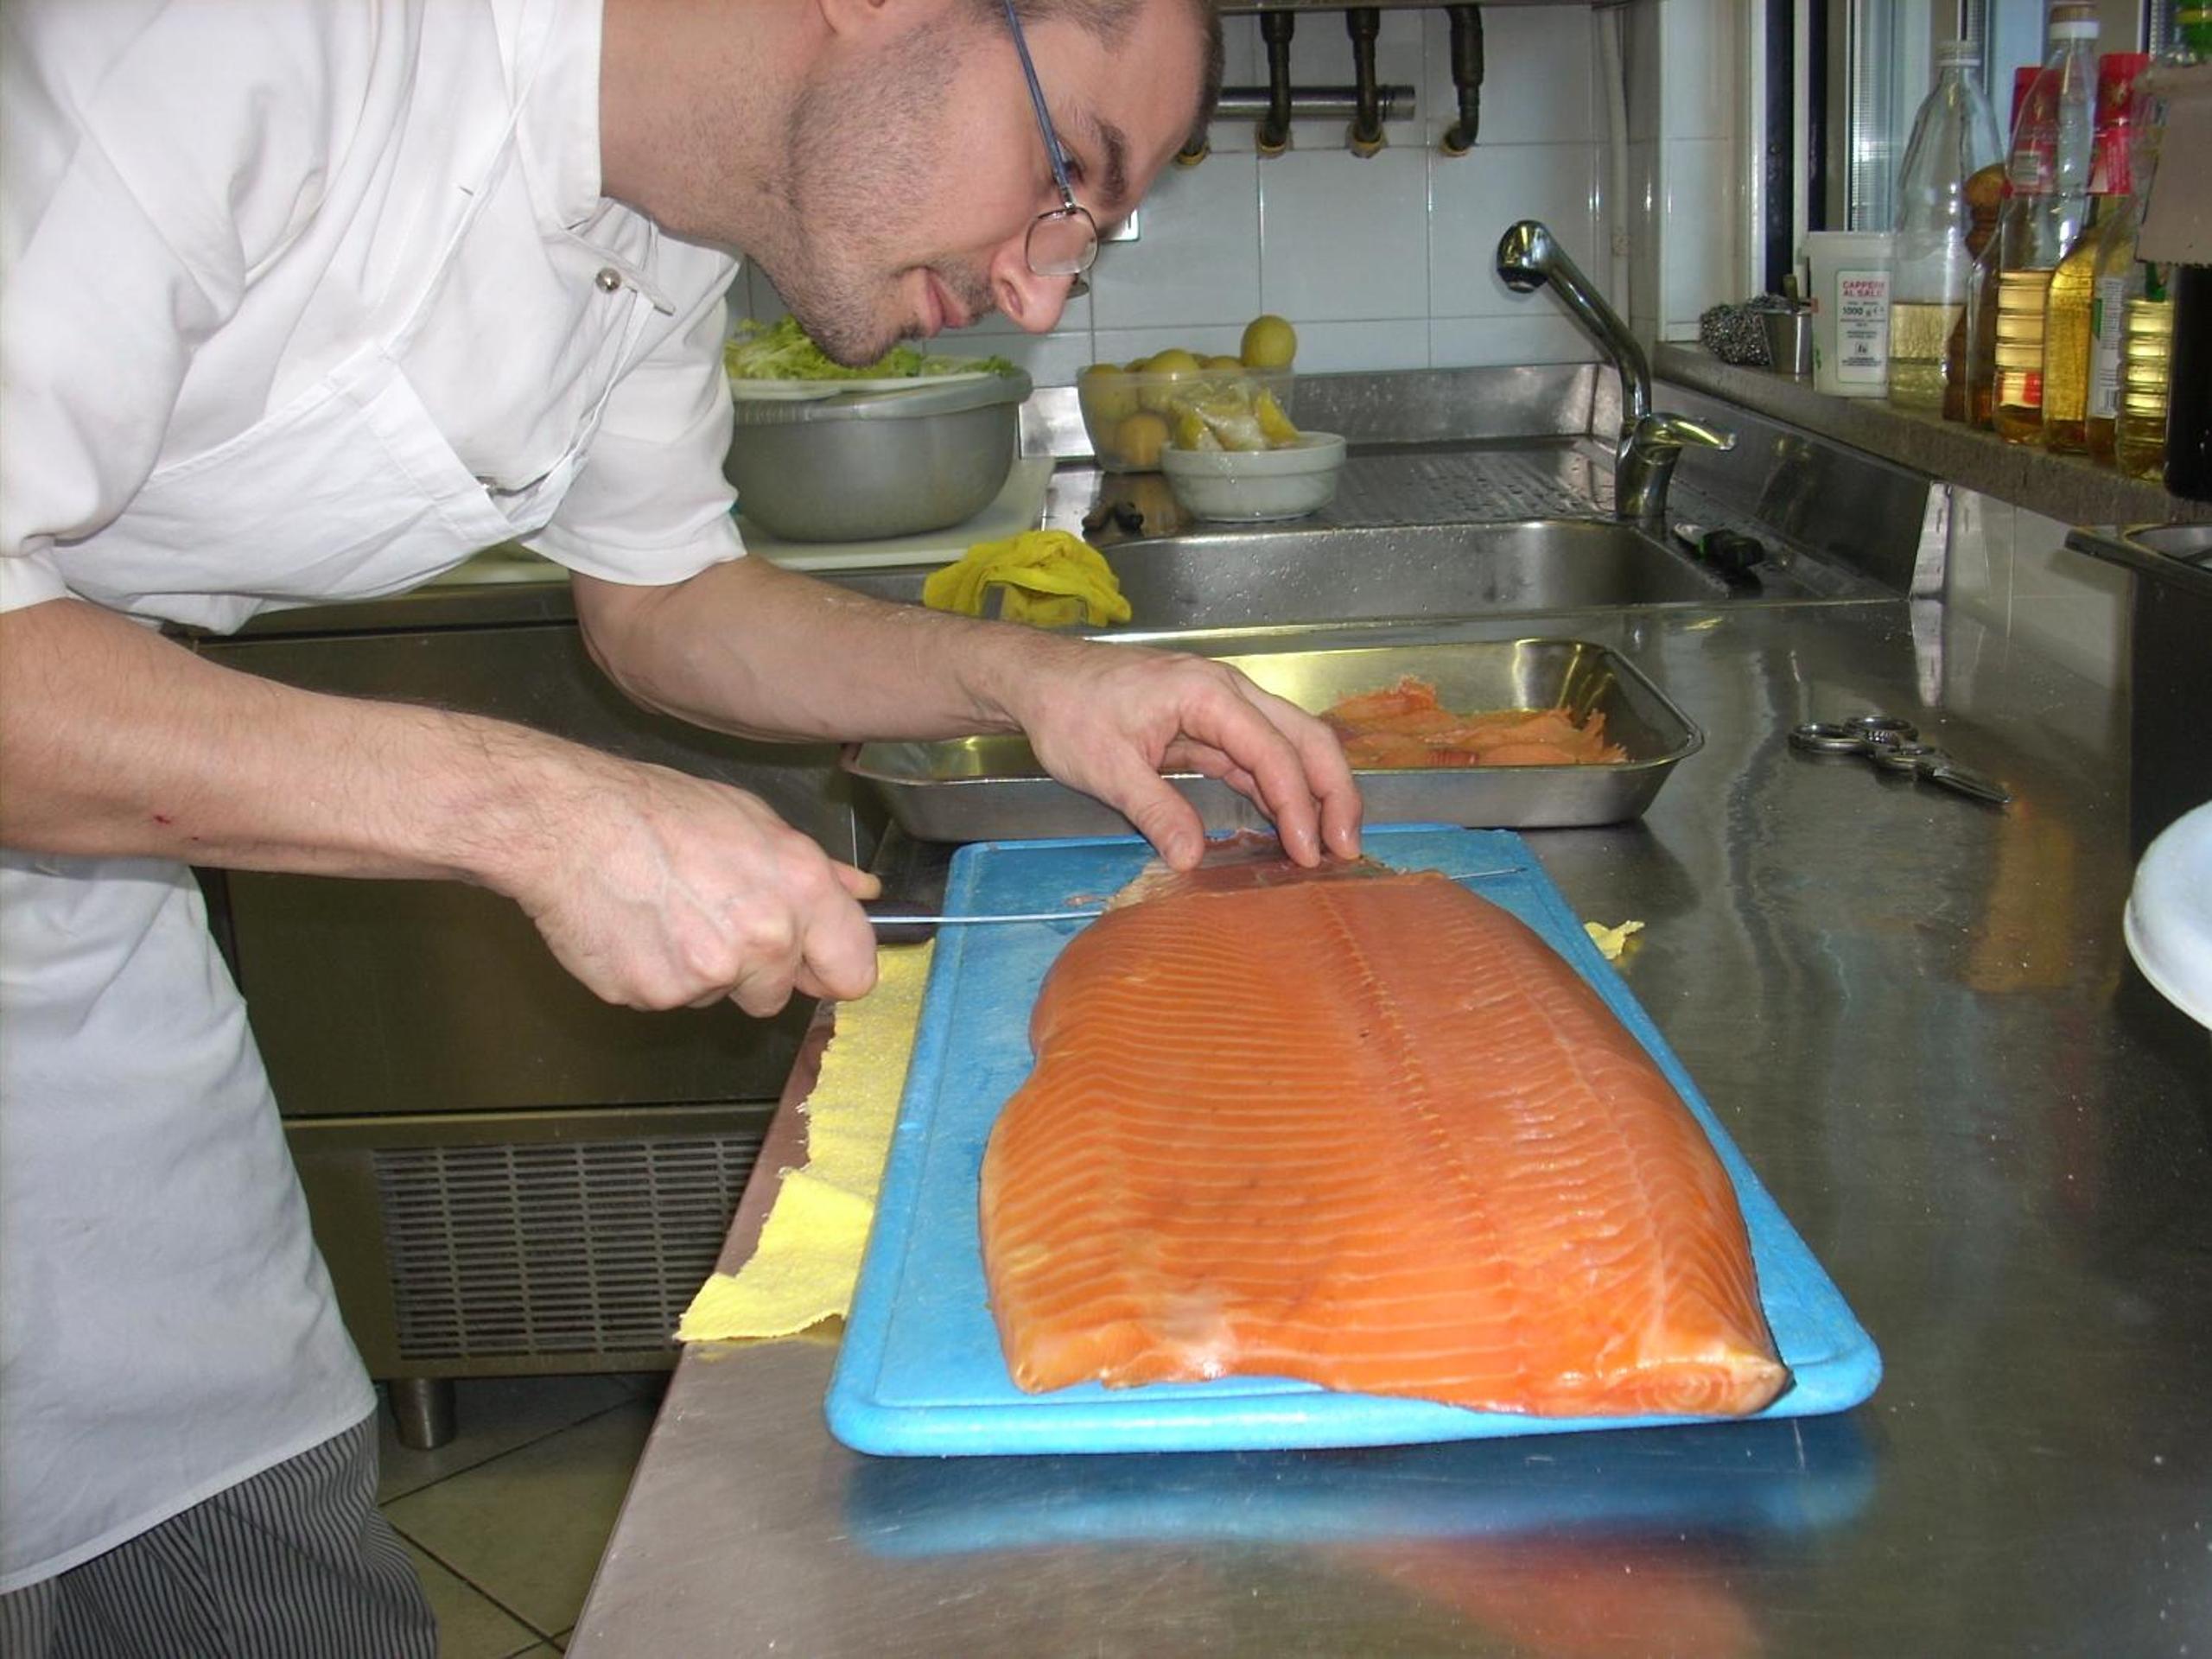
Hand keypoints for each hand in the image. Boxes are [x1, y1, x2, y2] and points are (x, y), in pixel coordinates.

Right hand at [495, 753, 880, 1014]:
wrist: (569, 824)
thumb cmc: (655, 812)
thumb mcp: (752, 820)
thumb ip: (815, 867)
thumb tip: (861, 891)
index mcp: (800, 889)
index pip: (853, 971)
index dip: (832, 972)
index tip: (814, 968)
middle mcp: (766, 937)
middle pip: (777, 994)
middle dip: (753, 971)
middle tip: (710, 920)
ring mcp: (710, 973)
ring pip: (719, 996)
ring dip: (699, 971)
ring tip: (665, 914)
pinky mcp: (657, 995)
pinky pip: (667, 1000)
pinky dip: (653, 974)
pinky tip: (635, 929)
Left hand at [1010, 643, 1362, 869]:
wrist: (1041, 681)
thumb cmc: (1068, 711)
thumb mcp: (1105, 767)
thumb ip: (1155, 809)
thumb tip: (1191, 859)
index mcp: (1207, 693)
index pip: (1271, 750)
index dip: (1296, 804)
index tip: (1306, 851)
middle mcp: (1227, 693)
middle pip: (1304, 738)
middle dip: (1334, 793)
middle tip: (1347, 849)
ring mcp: (1223, 709)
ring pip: (1291, 747)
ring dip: (1315, 794)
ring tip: (1331, 847)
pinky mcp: (1210, 728)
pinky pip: (1260, 759)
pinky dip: (1282, 792)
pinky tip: (1291, 829)